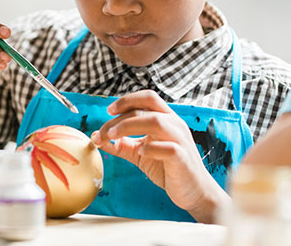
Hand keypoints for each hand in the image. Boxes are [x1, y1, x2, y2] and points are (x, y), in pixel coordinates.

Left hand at [90, 90, 228, 222]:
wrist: (193, 192)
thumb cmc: (167, 168)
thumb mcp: (140, 153)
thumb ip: (121, 144)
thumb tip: (96, 137)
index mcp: (166, 119)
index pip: (148, 98)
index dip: (127, 100)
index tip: (109, 111)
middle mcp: (175, 125)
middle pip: (147, 107)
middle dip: (120, 117)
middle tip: (104, 131)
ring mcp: (181, 140)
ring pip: (156, 121)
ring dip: (129, 126)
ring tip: (113, 137)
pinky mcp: (183, 158)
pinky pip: (168, 147)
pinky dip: (151, 148)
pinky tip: (140, 153)